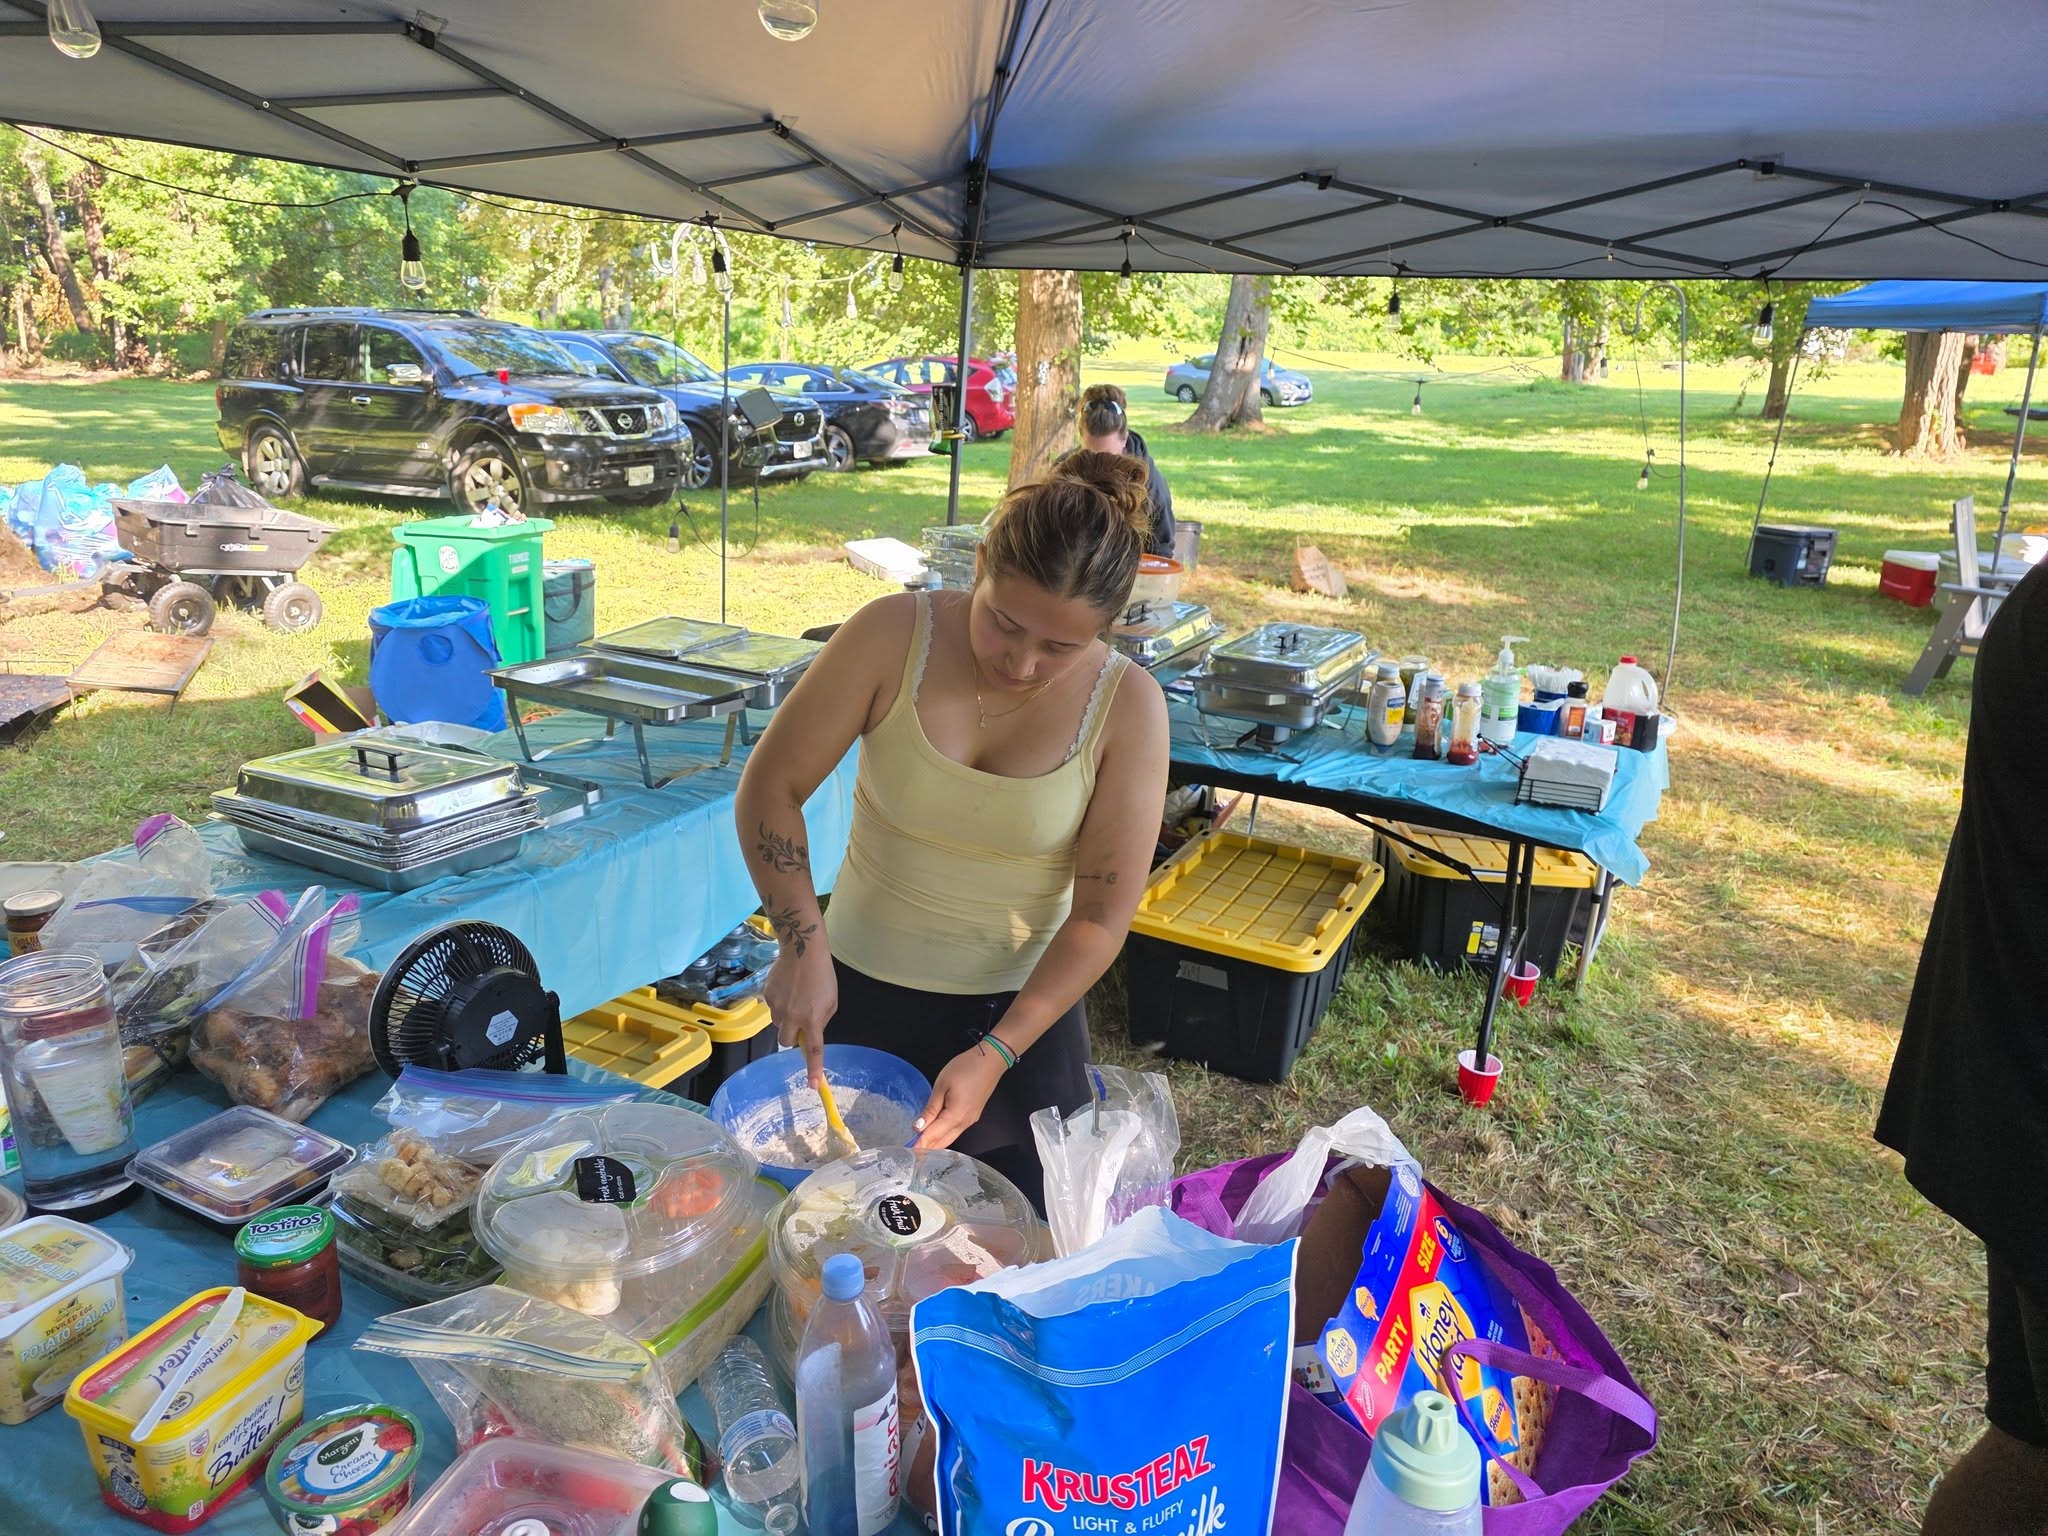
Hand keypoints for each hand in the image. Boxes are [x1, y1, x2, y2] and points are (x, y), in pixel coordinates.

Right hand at [764, 944, 836, 1089]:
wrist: (802, 949)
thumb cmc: (823, 975)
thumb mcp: (831, 1001)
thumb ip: (821, 1020)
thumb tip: (810, 1032)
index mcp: (812, 1019)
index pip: (813, 1050)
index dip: (814, 1069)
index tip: (814, 1086)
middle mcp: (792, 1016)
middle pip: (787, 1041)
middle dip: (793, 1036)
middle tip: (801, 1021)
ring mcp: (777, 1007)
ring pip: (779, 1023)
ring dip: (787, 1017)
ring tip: (796, 996)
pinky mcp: (767, 996)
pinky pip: (772, 1008)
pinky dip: (780, 1003)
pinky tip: (787, 988)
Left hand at [913, 1044, 1005, 1150]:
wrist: (990, 1061)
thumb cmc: (965, 1068)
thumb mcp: (942, 1085)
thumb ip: (930, 1109)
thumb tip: (918, 1127)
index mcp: (956, 1116)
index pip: (933, 1136)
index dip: (919, 1145)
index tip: (906, 1154)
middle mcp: (964, 1123)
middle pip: (943, 1143)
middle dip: (926, 1149)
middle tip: (910, 1152)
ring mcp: (970, 1121)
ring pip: (950, 1138)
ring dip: (935, 1144)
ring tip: (919, 1145)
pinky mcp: (973, 1116)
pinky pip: (956, 1131)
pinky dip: (943, 1136)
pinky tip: (934, 1133)